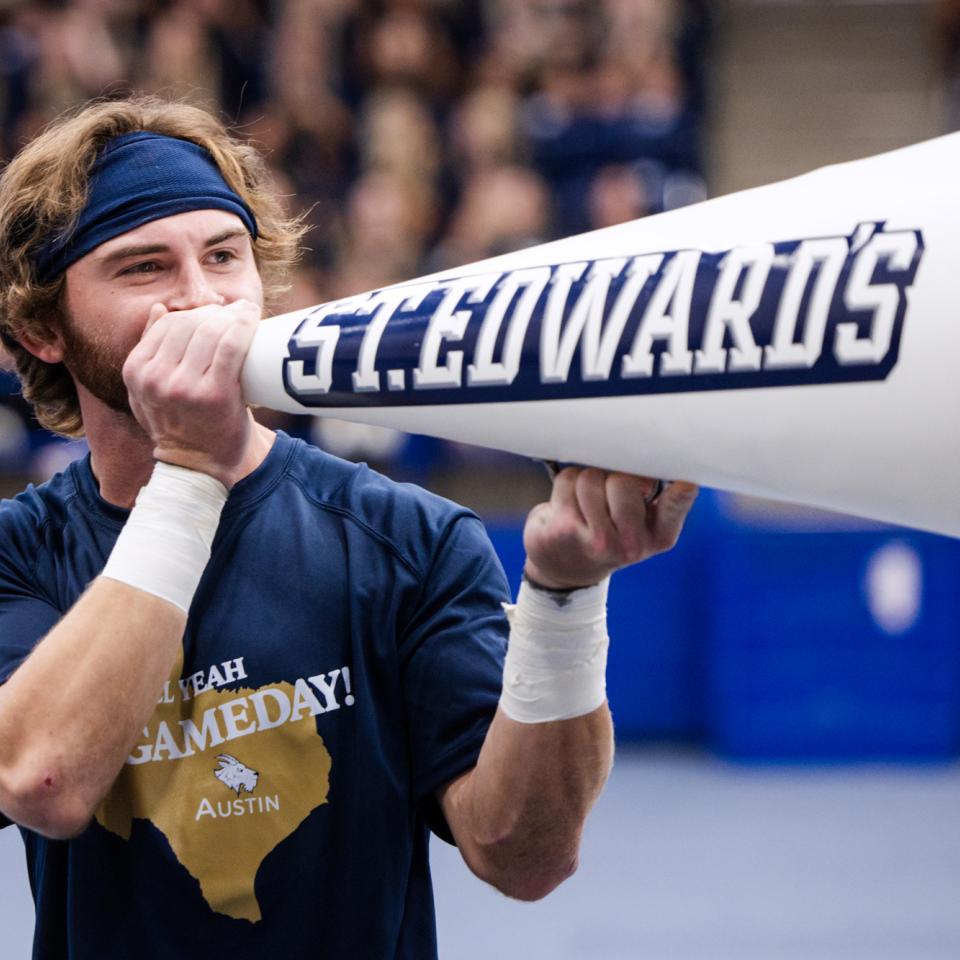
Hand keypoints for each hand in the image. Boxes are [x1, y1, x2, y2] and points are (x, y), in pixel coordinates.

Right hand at [122, 299, 259, 487]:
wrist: (198, 466)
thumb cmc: (179, 425)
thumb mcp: (147, 392)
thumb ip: (148, 351)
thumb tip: (159, 309)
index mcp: (136, 372)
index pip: (167, 325)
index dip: (194, 313)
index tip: (215, 311)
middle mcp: (156, 378)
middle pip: (189, 325)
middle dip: (215, 312)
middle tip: (234, 311)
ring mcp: (185, 387)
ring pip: (210, 331)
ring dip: (231, 316)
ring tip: (246, 313)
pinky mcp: (215, 394)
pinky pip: (230, 346)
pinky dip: (244, 326)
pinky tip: (252, 317)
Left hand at [522, 468, 697, 588]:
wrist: (567, 566)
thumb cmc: (611, 535)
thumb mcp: (646, 525)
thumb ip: (662, 497)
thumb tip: (670, 469)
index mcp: (659, 537)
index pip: (676, 505)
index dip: (681, 488)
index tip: (685, 481)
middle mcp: (632, 544)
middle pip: (624, 480)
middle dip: (613, 476)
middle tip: (608, 493)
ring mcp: (597, 539)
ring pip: (592, 477)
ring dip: (587, 480)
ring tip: (588, 501)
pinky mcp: (565, 529)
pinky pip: (568, 480)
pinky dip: (566, 484)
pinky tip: (570, 504)